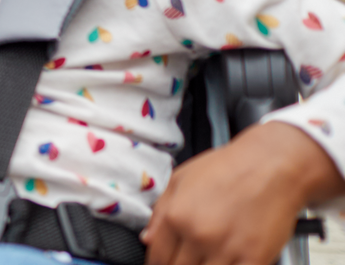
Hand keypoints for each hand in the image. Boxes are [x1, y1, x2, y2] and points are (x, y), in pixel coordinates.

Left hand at [143, 122, 340, 264]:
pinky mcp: (255, 259)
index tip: (163, 262)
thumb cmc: (228, 168)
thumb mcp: (180, 179)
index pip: (157, 257)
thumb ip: (159, 212)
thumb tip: (147, 239)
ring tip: (206, 259)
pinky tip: (227, 262)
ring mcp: (227, 250)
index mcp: (176, 216)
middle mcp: (198, 235)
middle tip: (187, 258)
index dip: (157, 263)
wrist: (272, 165)